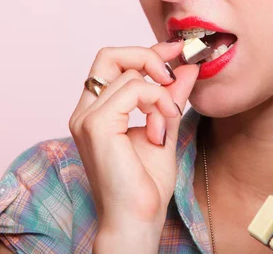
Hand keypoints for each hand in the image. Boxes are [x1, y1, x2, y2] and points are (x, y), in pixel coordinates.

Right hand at [68, 39, 197, 251]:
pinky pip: (133, 89)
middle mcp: (84, 111)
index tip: (175, 52)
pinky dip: (156, 101)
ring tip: (167, 122)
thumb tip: (187, 69)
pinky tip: (162, 127)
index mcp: (95, 112)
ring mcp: (87, 118)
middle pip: (110, 55)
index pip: (113, 63)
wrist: (137, 220)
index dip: (145, 52)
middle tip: (174, 71)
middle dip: (147, 56)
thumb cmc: (145, 185)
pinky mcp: (96, 125)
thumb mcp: (165, 129)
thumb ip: (171, 98)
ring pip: (128, 73)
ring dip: (160, 93)